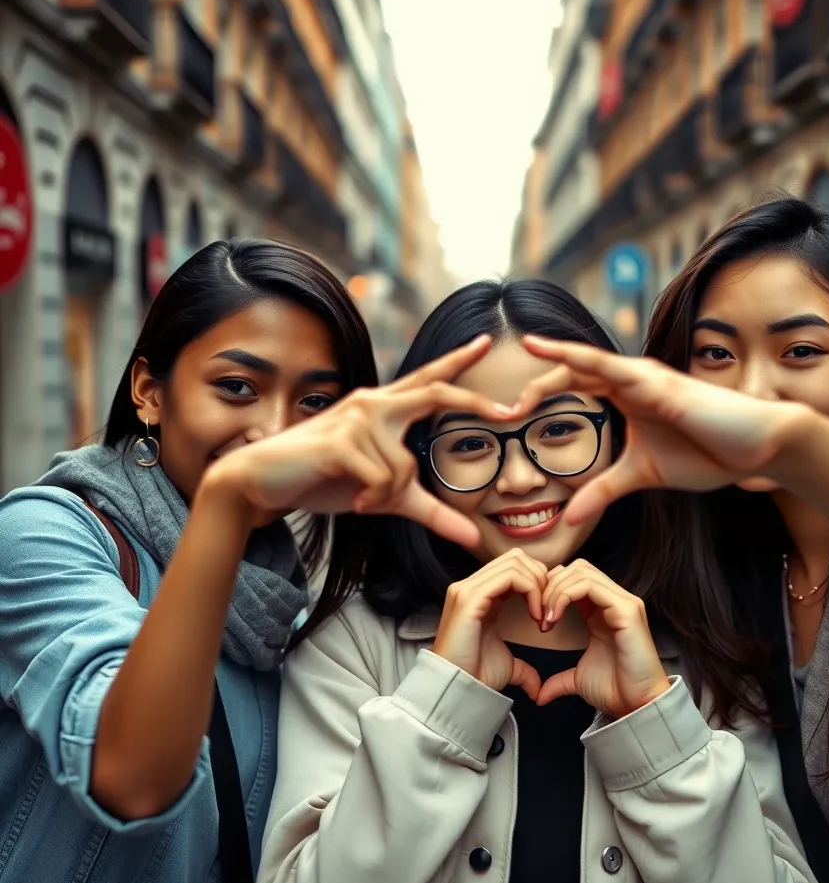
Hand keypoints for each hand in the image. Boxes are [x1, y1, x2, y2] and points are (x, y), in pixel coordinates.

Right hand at [204, 335, 512, 544]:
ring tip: (360, 498)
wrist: (262, 481)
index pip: (429, 379)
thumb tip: (473, 539)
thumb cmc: (324, 480)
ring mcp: (357, 417)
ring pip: (404, 466)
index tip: (487, 343)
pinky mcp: (340, 440)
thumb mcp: (385, 496)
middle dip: (475, 403)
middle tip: (511, 412)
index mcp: (385, 408)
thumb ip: (431, 512)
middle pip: (436, 394)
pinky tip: (352, 499)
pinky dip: (372, 499)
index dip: (458, 360)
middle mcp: (375, 402)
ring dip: (387, 495)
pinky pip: (382, 479)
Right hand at [433, 549, 545, 699]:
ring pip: (514, 563)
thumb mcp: (507, 665)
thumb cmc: (477, 675)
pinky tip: (536, 615)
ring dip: (537, 584)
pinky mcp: (470, 597)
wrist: (457, 688)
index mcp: (478, 595)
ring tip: (542, 613)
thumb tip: (538, 687)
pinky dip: (531, 591)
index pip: (513, 566)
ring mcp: (467, 589)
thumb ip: (523, 667)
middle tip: (549, 607)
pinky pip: (510, 577)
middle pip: (515, 557)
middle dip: (540, 577)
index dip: (537, 580)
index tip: (549, 607)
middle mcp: (470, 586)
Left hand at [510, 335, 807, 522]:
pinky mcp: (661, 385)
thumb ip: (603, 491)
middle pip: (570, 370)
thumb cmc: (708, 454)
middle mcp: (631, 379)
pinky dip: (584, 360)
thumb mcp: (642, 477)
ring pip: (587, 361)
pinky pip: (615, 368)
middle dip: (534, 387)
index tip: (504, 414)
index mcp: (625, 395)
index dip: (539, 395)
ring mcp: (645, 378)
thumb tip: (569, 519)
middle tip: (498, 411)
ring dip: (550, 369)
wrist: (758, 448)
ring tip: (518, 383)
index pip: (573, 385)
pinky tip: (559, 356)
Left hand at [538, 560, 670, 718]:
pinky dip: (565, 596)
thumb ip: (558, 679)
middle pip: (577, 568)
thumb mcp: (577, 678)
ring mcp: (624, 602)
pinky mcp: (627, 609)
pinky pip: (590, 586)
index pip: (575, 577)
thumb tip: (539, 695)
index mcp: (604, 610)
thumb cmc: (615, 689)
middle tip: (537, 613)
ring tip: (545, 617)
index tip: (536, 615)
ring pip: (581, 572)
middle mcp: (616, 600)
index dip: (550, 589)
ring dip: (555, 591)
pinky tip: (554, 617)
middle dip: (550, 585)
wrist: (636, 706)